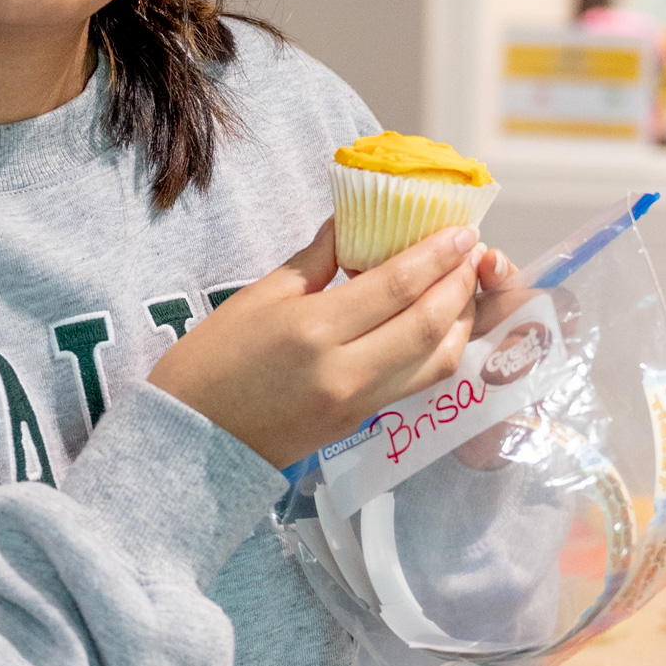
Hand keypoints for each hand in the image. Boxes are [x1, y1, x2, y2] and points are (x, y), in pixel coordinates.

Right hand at [148, 220, 515, 468]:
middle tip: (472, 252)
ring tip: (462, 286)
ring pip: (436, 362)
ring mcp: (358, 403)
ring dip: (460, 321)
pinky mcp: (361, 424)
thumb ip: (315, 260)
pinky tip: (439, 324)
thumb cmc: (212, 363)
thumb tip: (351, 221)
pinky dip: (439, 350)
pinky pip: (416, 383)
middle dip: (459, 284)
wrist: (192, 444)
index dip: (437, 256)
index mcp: (314, 330)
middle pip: (429, 324)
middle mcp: (346, 370)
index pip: (396, 286)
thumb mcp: (257, 297)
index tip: (461, 231)